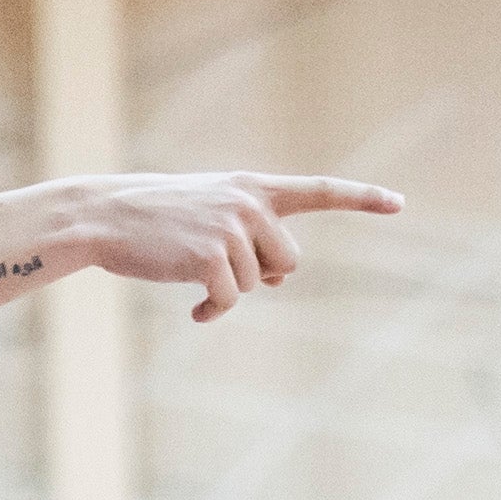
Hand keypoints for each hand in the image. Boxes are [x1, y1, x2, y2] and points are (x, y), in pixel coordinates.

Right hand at [0, 172, 407, 324]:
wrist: (102, 216)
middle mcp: (249, 202)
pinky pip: (231, 302)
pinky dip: (214, 312)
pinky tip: (194, 310)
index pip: (318, 190)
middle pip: (289, 262)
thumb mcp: (207, 212)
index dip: (361, 198)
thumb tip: (280, 278)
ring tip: (188, 270)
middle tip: (214, 265)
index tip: (398, 203)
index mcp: (251, 187)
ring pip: (258, 285)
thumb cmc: (153, 219)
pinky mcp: (211, 256)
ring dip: (227, 291)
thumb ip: (250, 233)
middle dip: (261, 275)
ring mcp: (231, 228)